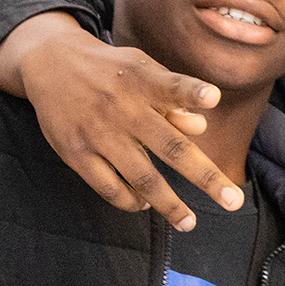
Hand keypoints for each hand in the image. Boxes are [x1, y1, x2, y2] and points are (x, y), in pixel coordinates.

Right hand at [0, 12, 235, 230]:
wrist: (51, 63)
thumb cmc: (112, 71)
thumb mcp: (142, 69)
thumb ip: (173, 96)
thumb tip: (201, 126)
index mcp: (143, 82)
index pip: (172, 86)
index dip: (193, 92)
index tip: (213, 97)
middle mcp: (123, 109)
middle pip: (171, 147)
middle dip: (205, 176)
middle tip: (233, 201)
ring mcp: (99, 134)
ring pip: (142, 177)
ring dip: (169, 204)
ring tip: (189, 222)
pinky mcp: (76, 153)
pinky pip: (109, 187)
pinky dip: (130, 200)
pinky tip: (144, 205)